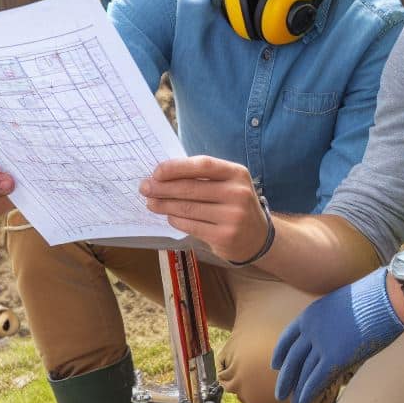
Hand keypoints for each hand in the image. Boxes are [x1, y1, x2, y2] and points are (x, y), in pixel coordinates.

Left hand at [140, 156, 269, 261]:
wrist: (258, 237)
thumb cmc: (235, 204)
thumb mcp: (229, 184)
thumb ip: (203, 176)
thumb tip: (163, 174)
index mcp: (237, 173)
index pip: (203, 165)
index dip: (177, 167)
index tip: (156, 172)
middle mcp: (238, 193)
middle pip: (191, 188)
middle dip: (163, 188)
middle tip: (145, 188)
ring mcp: (233, 216)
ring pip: (188, 208)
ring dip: (164, 205)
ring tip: (151, 203)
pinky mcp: (225, 236)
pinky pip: (190, 225)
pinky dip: (175, 220)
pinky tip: (169, 216)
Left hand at [272, 268, 403, 402]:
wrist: (385, 298)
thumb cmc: (373, 299)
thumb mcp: (343, 304)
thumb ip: (334, 320)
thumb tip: (339, 330)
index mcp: (311, 313)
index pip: (288, 337)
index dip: (281, 353)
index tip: (275, 365)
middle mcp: (311, 328)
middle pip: (293, 358)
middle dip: (286, 377)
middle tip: (280, 394)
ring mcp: (321, 343)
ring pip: (303, 372)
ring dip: (297, 390)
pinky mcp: (334, 357)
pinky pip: (315, 379)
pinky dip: (307, 394)